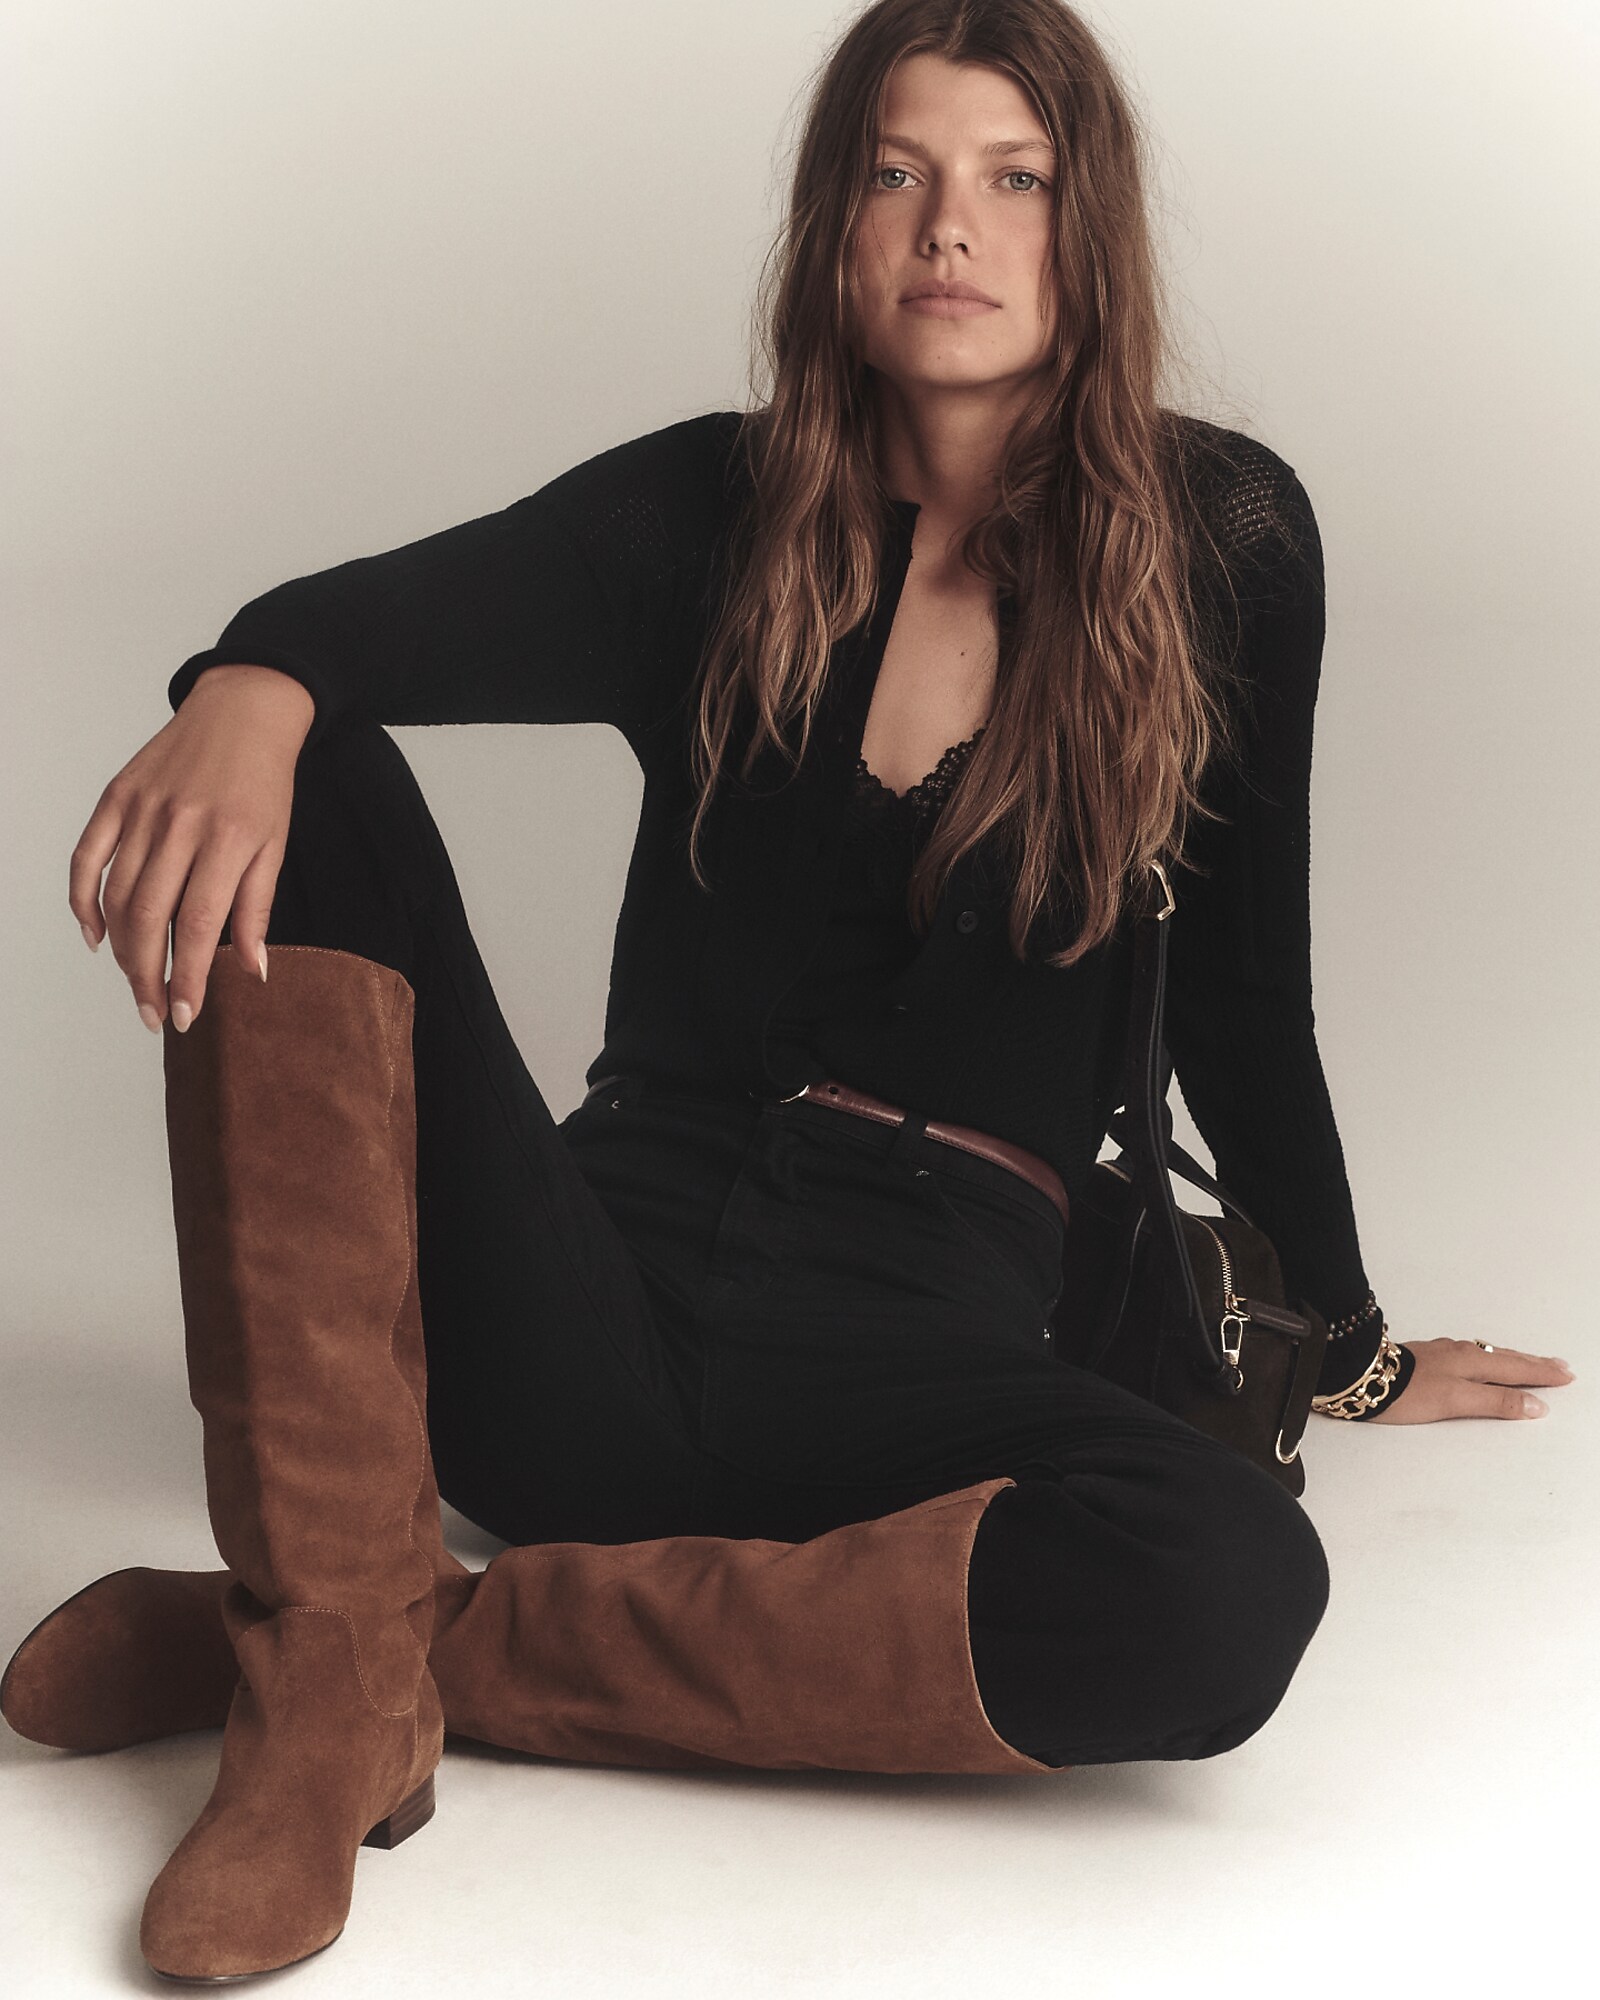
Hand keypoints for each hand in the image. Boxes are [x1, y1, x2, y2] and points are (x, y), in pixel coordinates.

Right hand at [69, 665, 313, 1034]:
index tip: (183, 1014)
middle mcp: (178, 824)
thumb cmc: (264, 783)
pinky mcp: (116, 796)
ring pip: (116, 895)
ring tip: (136, 982)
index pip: (196, 926)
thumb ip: (256, 909)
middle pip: (148, 918)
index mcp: (225, 839)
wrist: (243, 711)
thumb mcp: (275, 846)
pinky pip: (86, 858)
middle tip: (154, 1012)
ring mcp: (141, 809)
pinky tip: (96, 937)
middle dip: (147, 975)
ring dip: (121, 949)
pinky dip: (83, 901)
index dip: (186, 977)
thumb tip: (250, 971)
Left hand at [1365, 1336, 1575, 1423]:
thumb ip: (1494, 1402)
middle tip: (1560, 1366)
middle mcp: (1460, 1353)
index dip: (1542, 1374)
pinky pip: (1471, 1354)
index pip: (1516, 1369)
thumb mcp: (1455, 1401)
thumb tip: (1535, 1404)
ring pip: (1489, 1354)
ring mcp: (1443, 1353)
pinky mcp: (1427, 1357)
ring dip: (1513, 1359)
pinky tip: (1483, 1360)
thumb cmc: (1404, 1391)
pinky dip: (1489, 1358)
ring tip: (1530, 1362)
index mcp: (1471, 1362)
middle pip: (1506, 1358)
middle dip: (1534, 1363)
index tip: (1566, 1377)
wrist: (1359, 1375)